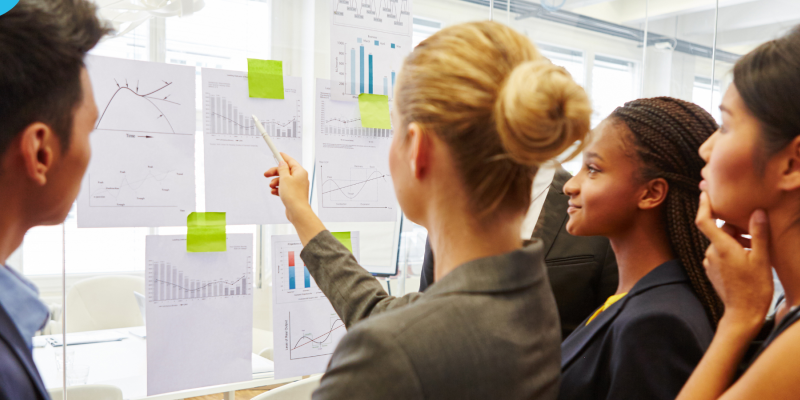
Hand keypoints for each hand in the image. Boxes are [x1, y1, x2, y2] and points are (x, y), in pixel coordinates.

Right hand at [264, 153, 310, 221]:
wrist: (297, 211)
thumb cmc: (293, 195)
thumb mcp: (284, 178)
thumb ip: (282, 169)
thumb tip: (282, 163)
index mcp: (300, 172)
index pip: (290, 161)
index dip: (282, 157)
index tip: (276, 153)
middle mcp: (300, 178)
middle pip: (285, 171)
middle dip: (275, 172)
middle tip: (266, 174)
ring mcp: (297, 186)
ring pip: (283, 180)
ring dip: (275, 182)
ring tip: (271, 186)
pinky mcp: (293, 193)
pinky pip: (284, 188)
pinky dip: (278, 189)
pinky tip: (274, 192)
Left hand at [695, 192, 772, 325]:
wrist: (743, 314)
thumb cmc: (754, 288)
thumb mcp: (762, 259)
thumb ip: (759, 234)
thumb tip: (758, 212)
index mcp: (721, 247)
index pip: (704, 220)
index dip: (704, 205)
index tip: (705, 192)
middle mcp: (711, 253)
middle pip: (720, 232)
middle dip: (736, 228)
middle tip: (756, 231)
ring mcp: (710, 263)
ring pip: (722, 243)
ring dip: (737, 241)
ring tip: (757, 248)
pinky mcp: (713, 271)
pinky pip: (722, 254)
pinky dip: (733, 252)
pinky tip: (750, 259)